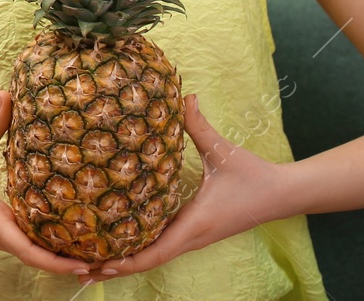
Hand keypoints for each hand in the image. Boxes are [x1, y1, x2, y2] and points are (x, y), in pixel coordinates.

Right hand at [0, 89, 101, 276]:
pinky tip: (63, 233)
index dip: (60, 262)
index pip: (32, 253)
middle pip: (40, 259)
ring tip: (91, 248)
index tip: (86, 263)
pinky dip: (46, 246)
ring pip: (33, 254)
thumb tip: (8, 93)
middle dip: (69, 262)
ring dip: (59, 255)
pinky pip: (26, 244)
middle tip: (103, 257)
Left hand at [74, 93, 290, 285]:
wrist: (282, 195)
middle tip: (81, 267)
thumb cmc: (253, 175)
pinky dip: (142, 250)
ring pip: (156, 256)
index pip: (157, 252)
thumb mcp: (223, 151)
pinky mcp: (197, 232)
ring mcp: (195, 237)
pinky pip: (165, 246)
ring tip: (94, 261)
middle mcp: (192, 237)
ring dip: (127, 261)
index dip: (128, 261)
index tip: (102, 264)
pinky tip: (124, 243)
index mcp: (195, 223)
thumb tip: (186, 96)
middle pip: (148, 261)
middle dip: (116, 267)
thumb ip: (199, 126)